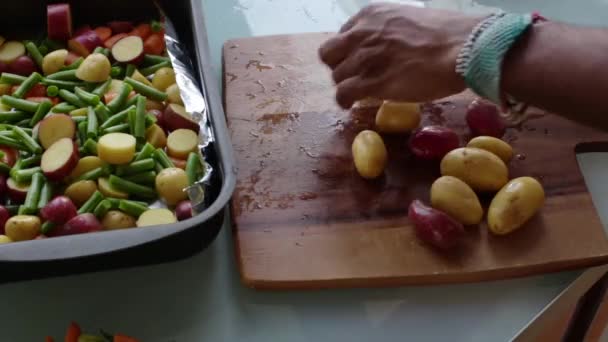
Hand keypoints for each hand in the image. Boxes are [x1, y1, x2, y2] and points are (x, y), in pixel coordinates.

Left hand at [319, 3, 479, 108]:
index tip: (360, 60)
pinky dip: (345, 101)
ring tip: (360, 94)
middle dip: (339, 66)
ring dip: (347, 86)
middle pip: (329, 54)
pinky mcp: (372, 82)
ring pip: (337, 76)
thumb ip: (391, 31)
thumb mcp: (410, 20)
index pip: (343, 34)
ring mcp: (365, 58)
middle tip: (355, 77)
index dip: (349, 50)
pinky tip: (351, 105)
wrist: (465, 48)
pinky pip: (343, 94)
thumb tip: (390, 46)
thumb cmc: (449, 34)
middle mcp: (363, 33)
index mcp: (372, 15)